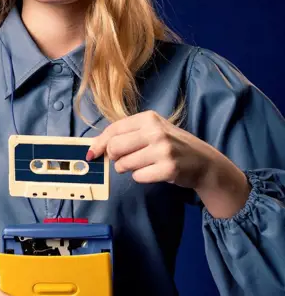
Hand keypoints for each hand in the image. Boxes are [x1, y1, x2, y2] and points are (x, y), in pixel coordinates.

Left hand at [86, 110, 218, 189]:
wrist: (204, 161)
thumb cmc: (172, 145)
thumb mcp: (153, 130)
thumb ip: (128, 134)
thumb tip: (96, 146)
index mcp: (149, 118)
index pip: (114, 129)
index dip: (99, 143)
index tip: (92, 154)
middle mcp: (155, 131)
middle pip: (114, 147)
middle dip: (114, 158)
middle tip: (123, 160)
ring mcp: (163, 150)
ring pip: (124, 164)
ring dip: (128, 169)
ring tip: (143, 165)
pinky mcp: (168, 168)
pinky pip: (138, 177)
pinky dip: (141, 177)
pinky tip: (153, 172)